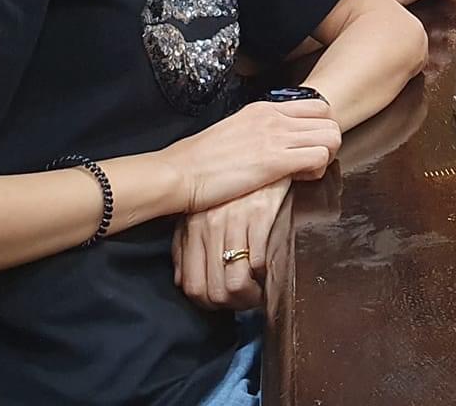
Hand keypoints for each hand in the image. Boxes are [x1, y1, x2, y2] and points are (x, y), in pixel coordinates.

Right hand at [157, 98, 339, 213]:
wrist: (178, 173)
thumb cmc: (199, 160)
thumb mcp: (235, 131)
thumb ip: (258, 131)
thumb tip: (273, 142)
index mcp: (264, 108)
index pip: (317, 105)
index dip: (319, 127)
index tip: (306, 146)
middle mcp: (274, 117)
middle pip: (330, 118)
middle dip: (328, 142)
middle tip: (310, 161)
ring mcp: (276, 137)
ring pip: (332, 136)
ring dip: (326, 156)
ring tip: (304, 172)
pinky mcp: (275, 161)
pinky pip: (320, 157)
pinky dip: (317, 171)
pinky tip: (297, 180)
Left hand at [172, 178, 287, 310]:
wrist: (256, 150)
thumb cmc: (230, 188)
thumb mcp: (200, 215)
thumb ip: (187, 248)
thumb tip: (185, 281)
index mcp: (192, 230)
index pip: (192, 286)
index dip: (210, 303)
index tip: (226, 302)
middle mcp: (209, 227)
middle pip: (215, 291)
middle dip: (233, 304)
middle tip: (248, 300)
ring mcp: (234, 221)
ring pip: (236, 281)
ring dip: (251, 295)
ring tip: (261, 290)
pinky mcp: (260, 214)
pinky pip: (259, 260)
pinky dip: (265, 275)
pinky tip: (270, 270)